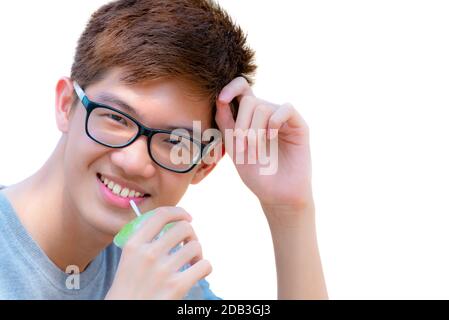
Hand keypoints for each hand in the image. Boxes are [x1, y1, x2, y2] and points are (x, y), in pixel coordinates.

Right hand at [105, 207, 211, 299]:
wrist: (126, 315)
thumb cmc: (129, 288)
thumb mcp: (128, 259)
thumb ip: (145, 241)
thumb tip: (172, 224)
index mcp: (133, 245)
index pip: (161, 215)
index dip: (179, 212)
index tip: (187, 217)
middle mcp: (148, 254)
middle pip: (183, 228)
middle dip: (191, 235)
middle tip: (189, 245)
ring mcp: (162, 271)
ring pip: (195, 246)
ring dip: (198, 252)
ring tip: (193, 262)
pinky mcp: (176, 287)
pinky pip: (204, 265)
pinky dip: (205, 267)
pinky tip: (197, 273)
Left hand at [215, 77, 312, 213]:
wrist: (278, 196)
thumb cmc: (256, 175)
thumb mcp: (234, 149)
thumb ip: (226, 124)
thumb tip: (220, 98)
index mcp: (250, 118)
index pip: (242, 89)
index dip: (230, 87)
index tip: (221, 99)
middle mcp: (267, 114)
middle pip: (249, 100)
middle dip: (241, 124)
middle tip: (241, 147)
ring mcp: (283, 119)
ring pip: (264, 107)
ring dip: (254, 131)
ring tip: (255, 153)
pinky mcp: (299, 126)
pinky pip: (286, 109)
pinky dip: (275, 121)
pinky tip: (271, 136)